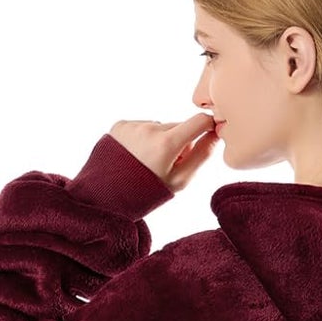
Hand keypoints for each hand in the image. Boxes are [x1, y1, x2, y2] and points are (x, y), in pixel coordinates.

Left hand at [105, 117, 219, 194]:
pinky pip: (140, 126)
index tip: (208, 133)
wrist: (105, 199)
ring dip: (158, 140)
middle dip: (178, 141)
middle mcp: (149, 129)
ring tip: (145, 163)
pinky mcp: (119, 125)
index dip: (207, 126)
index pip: (200, 120)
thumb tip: (216, 134)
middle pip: (178, 126)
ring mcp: (133, 126)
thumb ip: (201, 156)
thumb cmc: (146, 194)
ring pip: (158, 127)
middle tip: (164, 164)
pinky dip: (140, 138)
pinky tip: (132, 156)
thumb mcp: (178, 181)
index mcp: (166, 144)